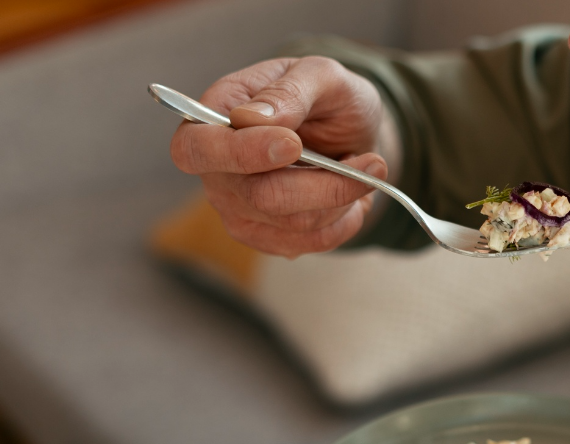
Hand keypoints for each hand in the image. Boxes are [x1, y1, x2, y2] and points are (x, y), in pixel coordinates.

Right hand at [169, 56, 390, 257]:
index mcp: (212, 118)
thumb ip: (290, 91)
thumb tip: (251, 118)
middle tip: (373, 163)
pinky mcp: (267, 238)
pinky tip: (353, 195)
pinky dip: (345, 219)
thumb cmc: (326, 97)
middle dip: (325, 184)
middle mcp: (217, 171)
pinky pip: (311, 242)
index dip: (241, 153)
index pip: (196, 150)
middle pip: (259, 196)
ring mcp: (239, 209)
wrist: (349, 133)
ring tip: (365, 168)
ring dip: (343, 198)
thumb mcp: (321, 75)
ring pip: (294, 223)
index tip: (292, 144)